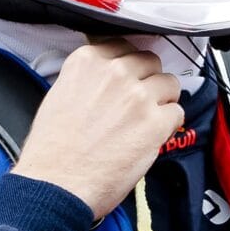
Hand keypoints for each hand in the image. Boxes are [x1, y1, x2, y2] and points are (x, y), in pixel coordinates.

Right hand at [12, 40, 184, 219]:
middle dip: (147, 79)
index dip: (128, 65)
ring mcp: (138, 96)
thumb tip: (106, 81)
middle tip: (139, 101)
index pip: (122, 46)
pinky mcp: (155, 122)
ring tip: (149, 119)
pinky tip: (153, 136)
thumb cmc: (52, 150)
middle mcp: (115, 72)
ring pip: (169, 83)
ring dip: (162, 99)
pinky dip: (168, 124)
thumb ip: (87, 80)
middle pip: (149, 61)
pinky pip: (177, 112)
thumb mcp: (59, 95)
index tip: (129, 77)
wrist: (56, 184)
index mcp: (87, 62)